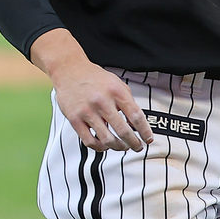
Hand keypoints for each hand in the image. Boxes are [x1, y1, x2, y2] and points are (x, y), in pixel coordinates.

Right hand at [31, 29, 153, 151]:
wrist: (70, 71)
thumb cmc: (97, 79)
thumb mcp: (118, 84)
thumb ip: (128, 102)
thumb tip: (137, 124)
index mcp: (117, 92)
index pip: (136, 116)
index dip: (145, 131)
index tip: (149, 140)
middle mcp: (102, 102)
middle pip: (122, 130)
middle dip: (134, 143)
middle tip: (138, 147)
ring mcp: (87, 111)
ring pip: (106, 139)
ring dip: (118, 147)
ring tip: (123, 147)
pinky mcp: (74, 119)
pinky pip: (89, 141)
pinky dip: (100, 147)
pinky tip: (105, 146)